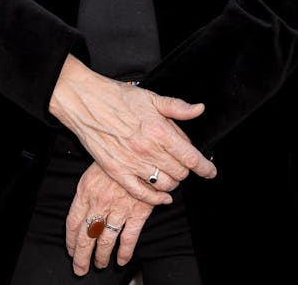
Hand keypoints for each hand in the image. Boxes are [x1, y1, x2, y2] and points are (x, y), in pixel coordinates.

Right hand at [48, 55, 215, 205]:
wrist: (86, 103)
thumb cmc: (118, 98)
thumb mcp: (152, 98)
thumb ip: (177, 107)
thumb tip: (199, 109)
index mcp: (158, 130)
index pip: (190, 157)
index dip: (205, 167)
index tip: (210, 172)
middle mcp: (147, 149)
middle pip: (180, 172)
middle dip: (186, 170)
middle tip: (182, 163)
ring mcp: (132, 163)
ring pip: (165, 185)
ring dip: (172, 182)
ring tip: (170, 173)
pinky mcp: (117, 172)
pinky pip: (142, 194)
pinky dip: (156, 198)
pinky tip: (162, 196)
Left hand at [65, 162, 154, 274]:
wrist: (139, 147)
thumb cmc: (116, 155)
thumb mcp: (93, 169)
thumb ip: (87, 192)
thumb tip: (82, 214)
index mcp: (86, 191)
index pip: (73, 222)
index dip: (71, 240)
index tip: (71, 250)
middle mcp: (100, 203)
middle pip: (86, 236)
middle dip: (82, 256)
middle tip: (80, 268)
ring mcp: (119, 208)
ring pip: (106, 240)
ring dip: (101, 256)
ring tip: (99, 264)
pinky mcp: (138, 211)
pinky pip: (129, 237)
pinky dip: (124, 252)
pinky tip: (121, 260)